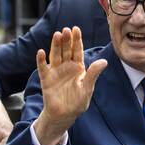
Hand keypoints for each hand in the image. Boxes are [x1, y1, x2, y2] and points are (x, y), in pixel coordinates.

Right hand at [33, 27, 106, 144]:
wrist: (64, 115)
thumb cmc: (77, 102)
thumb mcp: (87, 88)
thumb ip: (93, 74)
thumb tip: (104, 61)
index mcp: (78, 67)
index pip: (77, 50)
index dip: (77, 40)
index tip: (76, 29)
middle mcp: (66, 66)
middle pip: (66, 50)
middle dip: (66, 40)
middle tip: (66, 30)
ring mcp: (56, 71)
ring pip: (55, 55)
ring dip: (55, 45)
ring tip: (57, 35)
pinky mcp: (46, 79)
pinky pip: (43, 68)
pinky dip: (41, 60)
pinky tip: (41, 52)